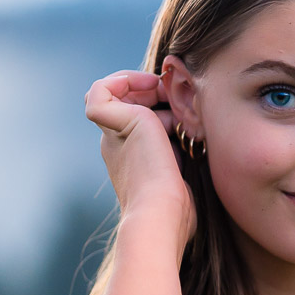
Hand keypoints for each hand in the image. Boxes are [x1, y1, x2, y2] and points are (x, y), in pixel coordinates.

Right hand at [83, 70, 195, 250]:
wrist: (162, 215)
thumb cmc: (177, 208)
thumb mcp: (182, 172)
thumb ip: (183, 151)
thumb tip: (196, 131)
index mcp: (130, 155)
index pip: (133, 116)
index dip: (156, 103)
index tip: (181, 111)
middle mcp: (116, 142)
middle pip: (124, 101)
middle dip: (151, 90)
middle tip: (175, 97)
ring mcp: (114, 133)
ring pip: (110, 92)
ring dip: (139, 82)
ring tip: (164, 90)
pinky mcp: (116, 123)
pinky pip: (99, 91)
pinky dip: (121, 79)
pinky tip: (149, 84)